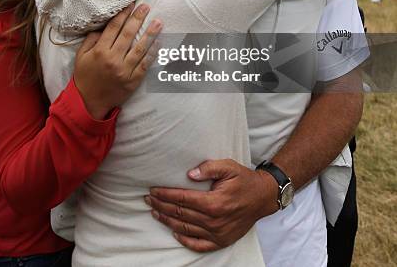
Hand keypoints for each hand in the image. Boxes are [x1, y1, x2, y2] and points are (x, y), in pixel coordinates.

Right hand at [74, 3, 161, 119]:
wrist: (89, 103)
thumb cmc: (85, 77)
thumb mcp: (81, 56)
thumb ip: (91, 40)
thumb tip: (103, 26)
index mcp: (100, 51)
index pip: (114, 28)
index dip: (123, 14)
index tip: (131, 4)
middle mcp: (113, 59)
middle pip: (128, 34)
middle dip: (138, 18)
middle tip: (146, 7)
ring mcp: (124, 70)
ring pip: (140, 48)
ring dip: (150, 34)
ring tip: (158, 22)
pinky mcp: (132, 81)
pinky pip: (145, 64)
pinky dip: (152, 53)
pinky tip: (159, 43)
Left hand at [146, 159, 277, 251]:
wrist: (263, 197)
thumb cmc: (244, 179)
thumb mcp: (228, 167)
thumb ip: (208, 168)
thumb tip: (189, 174)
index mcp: (214, 202)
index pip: (182, 199)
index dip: (165, 195)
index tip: (153, 190)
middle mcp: (214, 221)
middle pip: (180, 214)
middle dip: (161, 206)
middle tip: (148, 200)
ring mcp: (217, 233)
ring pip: (185, 228)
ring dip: (168, 221)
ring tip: (155, 213)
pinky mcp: (221, 241)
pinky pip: (199, 244)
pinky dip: (185, 240)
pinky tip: (175, 232)